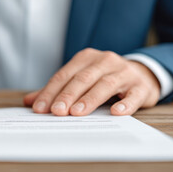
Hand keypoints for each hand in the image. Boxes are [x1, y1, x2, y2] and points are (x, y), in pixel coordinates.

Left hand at [23, 48, 159, 115]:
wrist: (142, 75)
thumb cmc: (105, 78)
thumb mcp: (81, 79)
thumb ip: (57, 90)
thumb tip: (30, 102)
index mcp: (87, 58)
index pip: (65, 75)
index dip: (51, 91)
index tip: (40, 108)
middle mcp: (105, 61)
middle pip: (83, 79)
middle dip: (68, 95)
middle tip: (56, 111)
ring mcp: (124, 73)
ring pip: (105, 85)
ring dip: (90, 99)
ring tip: (77, 113)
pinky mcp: (141, 87)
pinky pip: (133, 95)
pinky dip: (125, 104)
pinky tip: (116, 112)